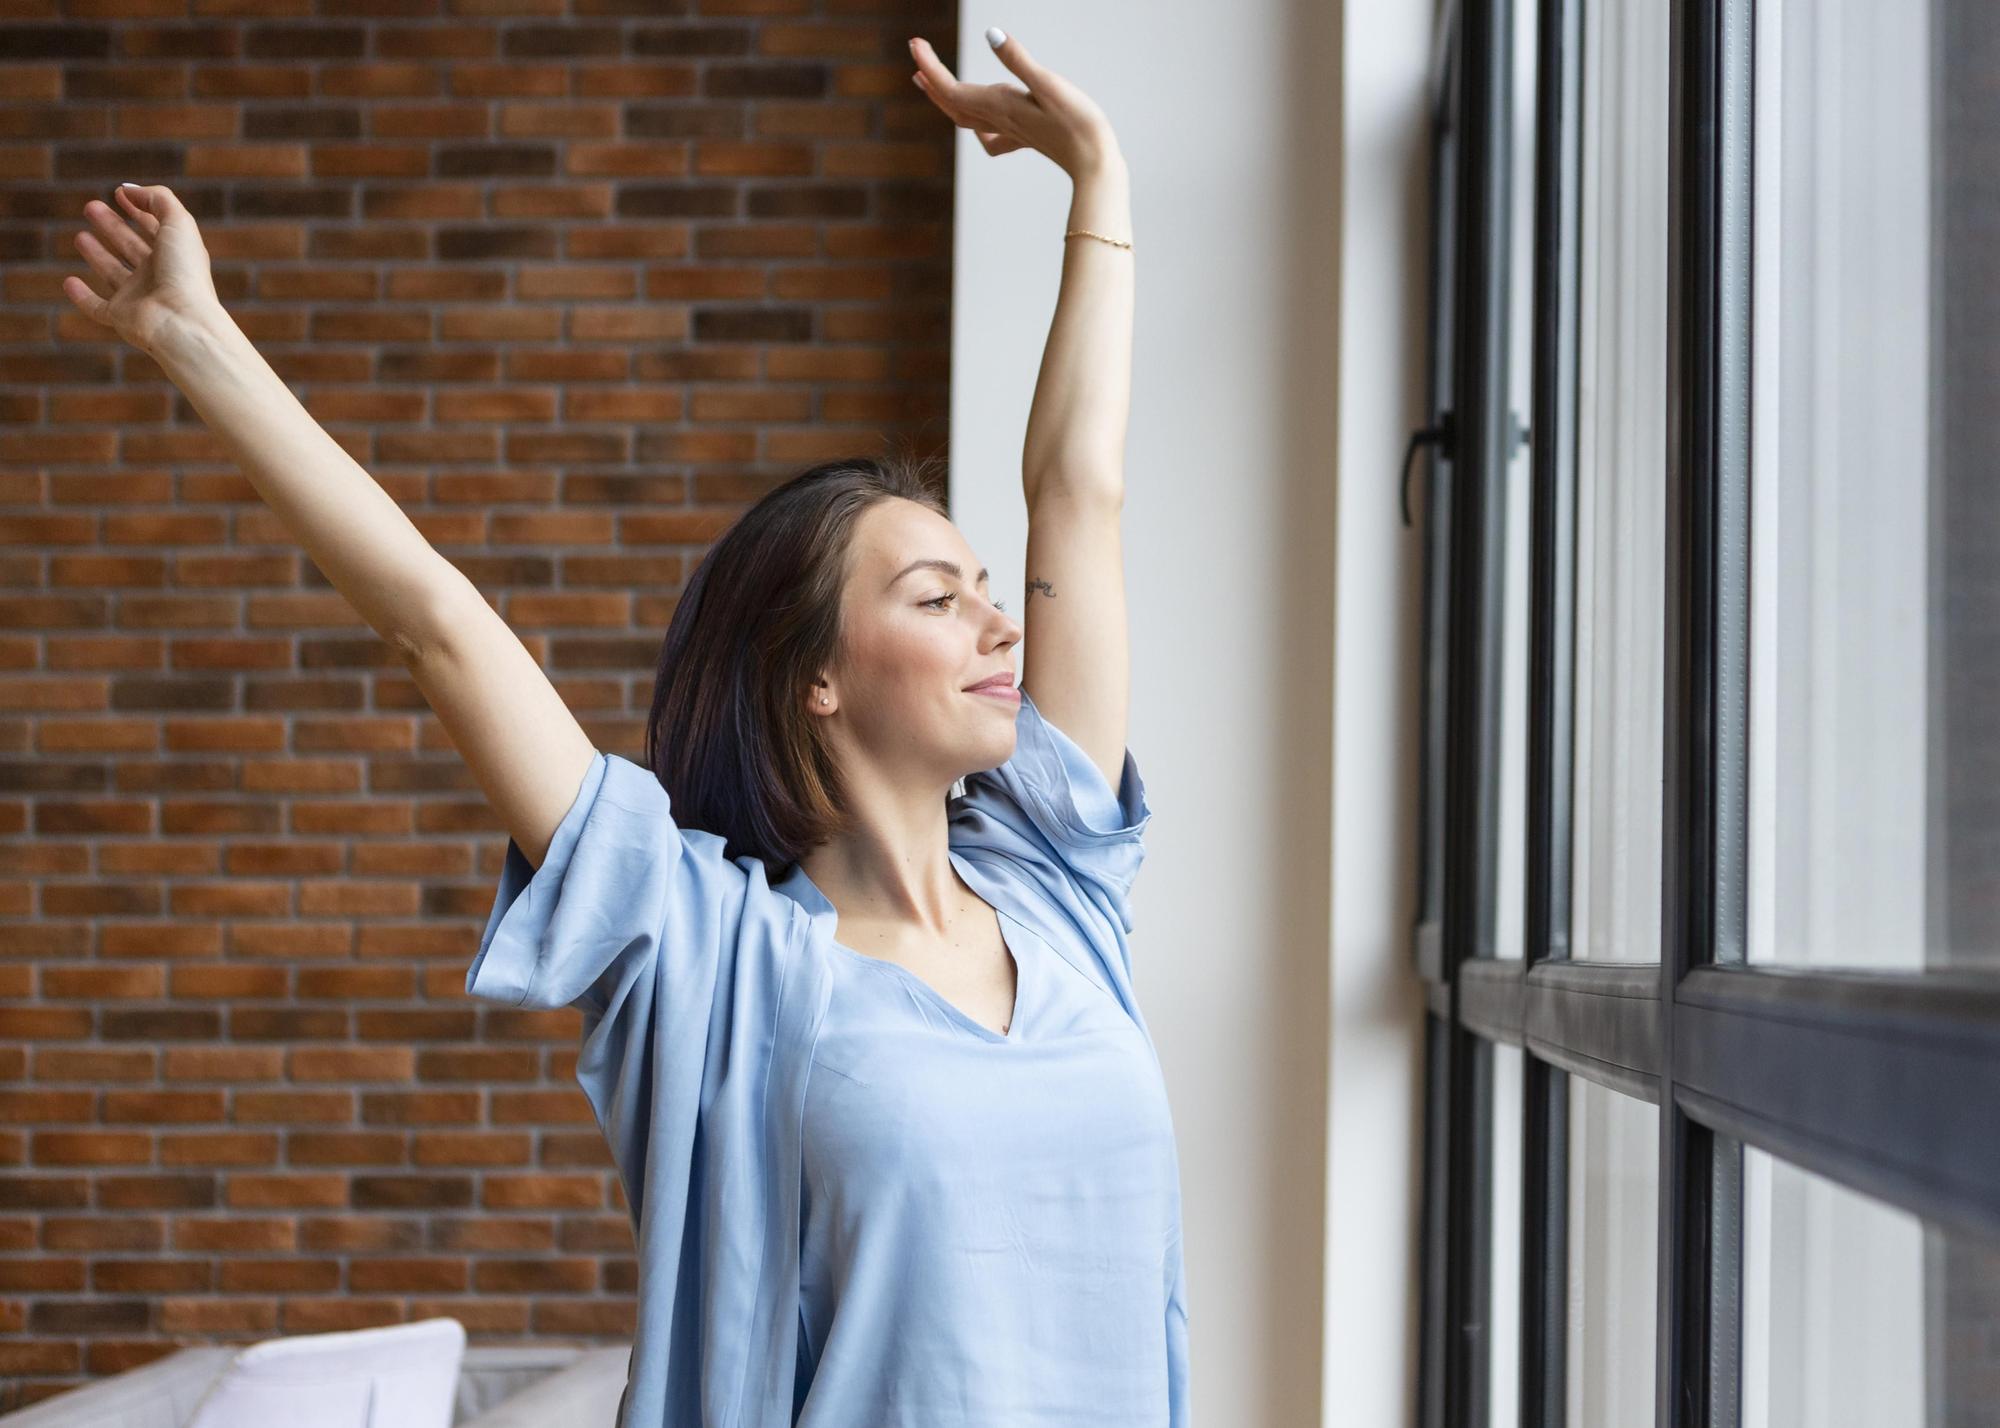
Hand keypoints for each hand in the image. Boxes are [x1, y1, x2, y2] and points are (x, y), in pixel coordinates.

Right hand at [61, 183, 221, 354]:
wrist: (181, 321)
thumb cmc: (184, 272)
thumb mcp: (178, 223)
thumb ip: (157, 199)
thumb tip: (128, 189)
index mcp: (176, 255)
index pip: (156, 228)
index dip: (140, 209)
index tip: (119, 193)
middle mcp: (158, 276)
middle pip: (132, 247)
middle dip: (113, 226)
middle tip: (91, 207)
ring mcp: (139, 298)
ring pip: (114, 273)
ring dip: (98, 255)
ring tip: (80, 236)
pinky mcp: (121, 318)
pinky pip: (98, 308)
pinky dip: (82, 297)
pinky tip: (69, 282)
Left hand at [908, 30, 1121, 179]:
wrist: (1095, 163)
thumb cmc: (1078, 124)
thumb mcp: (1049, 84)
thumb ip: (1018, 60)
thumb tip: (991, 34)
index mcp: (1000, 105)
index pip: (951, 88)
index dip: (929, 66)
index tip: (915, 43)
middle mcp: (1000, 120)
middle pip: (952, 102)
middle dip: (930, 77)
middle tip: (916, 51)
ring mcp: (1012, 130)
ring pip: (966, 116)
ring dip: (944, 97)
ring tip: (928, 81)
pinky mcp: (1027, 136)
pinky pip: (991, 135)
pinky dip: (978, 127)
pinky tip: (980, 125)